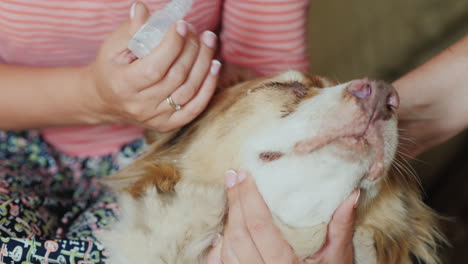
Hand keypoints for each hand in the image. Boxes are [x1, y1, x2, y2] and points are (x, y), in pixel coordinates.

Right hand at [85, 2, 219, 130]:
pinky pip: (195, 108)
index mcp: (123, 85)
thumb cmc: (110, 68)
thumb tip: (143, 9)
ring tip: (209, 42)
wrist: (105, 101)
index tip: (181, 25)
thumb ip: (131, 29)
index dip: (173, 45)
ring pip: (189, 90)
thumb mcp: (113, 46)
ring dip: (204, 64)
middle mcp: (140, 105)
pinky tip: (214, 67)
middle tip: (197, 31)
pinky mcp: (168, 124)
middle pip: (176, 77)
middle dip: (192, 49)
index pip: (155, 68)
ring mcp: (156, 117)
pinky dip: (209, 87)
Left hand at [207, 170, 358, 263]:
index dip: (249, 198)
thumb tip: (350, 194)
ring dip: (229, 222)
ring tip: (233, 197)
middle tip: (233, 177)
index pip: (260, 227)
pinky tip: (224, 231)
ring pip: (227, 250)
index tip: (245, 175)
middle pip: (239, 236)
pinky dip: (220, 247)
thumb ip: (341, 226)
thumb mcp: (339, 255)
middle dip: (234, 203)